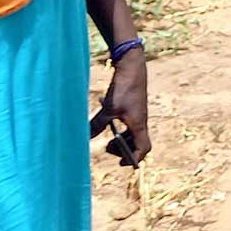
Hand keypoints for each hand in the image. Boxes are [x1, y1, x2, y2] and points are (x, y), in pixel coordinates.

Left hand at [90, 48, 150, 166]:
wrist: (132, 67)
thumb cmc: (124, 88)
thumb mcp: (109, 108)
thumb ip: (98, 124)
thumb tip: (86, 138)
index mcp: (138, 124)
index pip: (144, 148)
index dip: (134, 158)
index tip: (122, 162)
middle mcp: (141, 120)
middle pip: (139, 142)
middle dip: (126, 149)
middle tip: (109, 147)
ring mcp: (138, 113)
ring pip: (134, 133)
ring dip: (123, 138)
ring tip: (110, 137)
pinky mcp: (134, 105)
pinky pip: (130, 123)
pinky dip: (121, 127)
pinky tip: (109, 119)